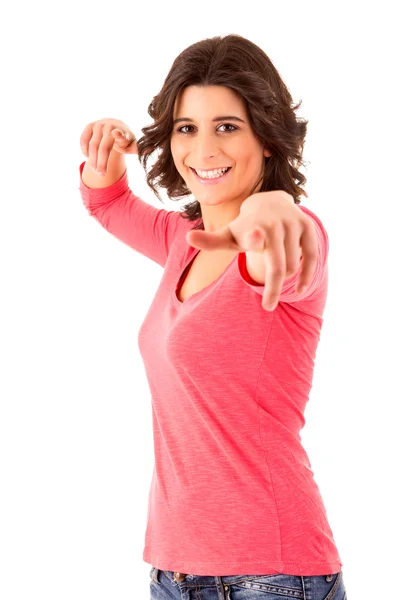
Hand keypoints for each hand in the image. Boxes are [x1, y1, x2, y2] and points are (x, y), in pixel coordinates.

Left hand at [185, 190, 318, 310]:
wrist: (270, 202)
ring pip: (293, 265)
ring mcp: (293, 224)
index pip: (253, 235)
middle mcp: (274, 224)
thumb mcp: (228, 235)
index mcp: (252, 226)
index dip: (255, 237)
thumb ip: (210, 241)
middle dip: (273, 289)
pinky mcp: (307, 227)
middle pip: (278, 267)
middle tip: (267, 306)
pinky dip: (307, 274)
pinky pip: (312, 257)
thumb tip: (188, 238)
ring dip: (285, 276)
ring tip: (276, 273)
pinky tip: (299, 289)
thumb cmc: (245, 228)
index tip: (256, 236)